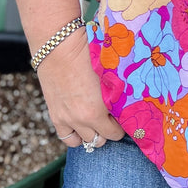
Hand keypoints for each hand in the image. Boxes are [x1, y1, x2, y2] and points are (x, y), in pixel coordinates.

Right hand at [37, 29, 124, 147]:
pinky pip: (69, 139)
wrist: (58, 45)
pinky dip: (77, 136)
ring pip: (88, 141)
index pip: (118, 131)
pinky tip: (83, 126)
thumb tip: (131, 98)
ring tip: (99, 121)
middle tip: (114, 117)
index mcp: (99, 109)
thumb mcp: (109, 72)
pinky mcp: (56, 116)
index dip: (124, 124)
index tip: (126, 116)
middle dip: (111, 130)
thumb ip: (118, 90)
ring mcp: (68, 119)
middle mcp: (84, 119)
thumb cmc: (87, 52)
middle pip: (104, 138)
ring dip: (95, 133)